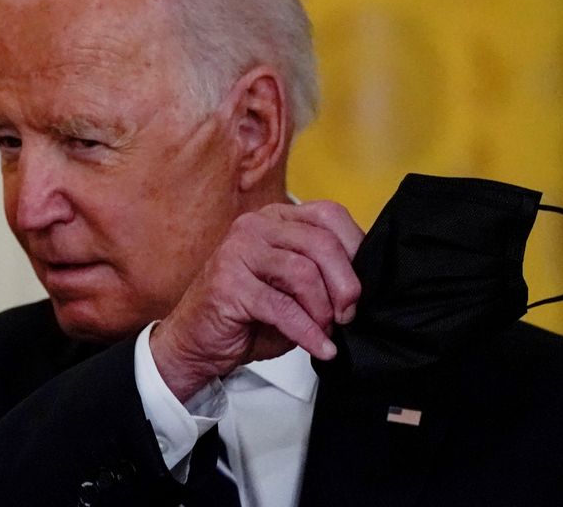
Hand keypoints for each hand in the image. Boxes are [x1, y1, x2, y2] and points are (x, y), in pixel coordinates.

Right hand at [150, 200, 362, 401]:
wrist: (197, 343)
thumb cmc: (249, 316)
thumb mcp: (294, 288)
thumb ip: (323, 275)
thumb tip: (365, 284)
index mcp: (275, 218)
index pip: (328, 214)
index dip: (355, 248)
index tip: (362, 286)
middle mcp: (255, 226)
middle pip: (321, 242)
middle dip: (345, 284)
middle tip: (348, 314)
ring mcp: (238, 251)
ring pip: (303, 272)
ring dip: (323, 311)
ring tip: (326, 331)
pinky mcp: (228, 283)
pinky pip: (282, 307)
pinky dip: (307, 332)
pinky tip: (319, 347)